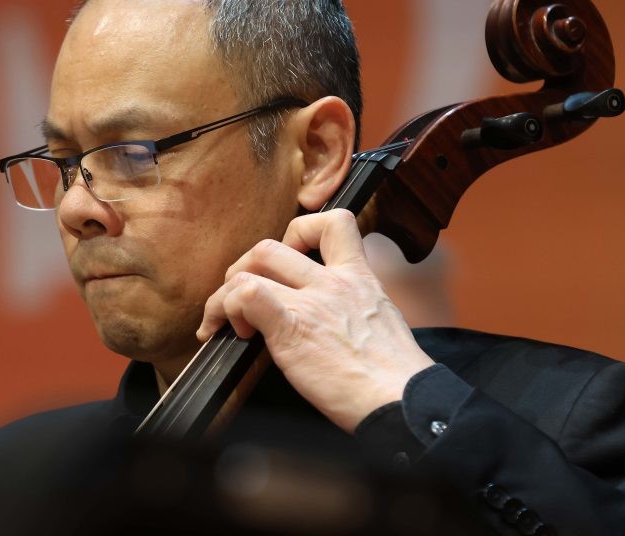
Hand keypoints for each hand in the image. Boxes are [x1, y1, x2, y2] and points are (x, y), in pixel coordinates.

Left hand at [196, 209, 434, 432]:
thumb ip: (350, 306)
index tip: (286, 257)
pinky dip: (226, 310)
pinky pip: (246, 296)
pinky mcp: (292, 329)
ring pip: (248, 269)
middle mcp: (333, 282)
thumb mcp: (380, 321)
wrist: (400, 402)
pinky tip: (237, 334)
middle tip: (242, 298)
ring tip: (229, 322)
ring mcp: (311, 303)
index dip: (297, 231)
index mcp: (359, 276)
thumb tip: (323, 317)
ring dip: (225, 296)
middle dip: (243, 270)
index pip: (332, 221)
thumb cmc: (392, 378)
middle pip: (269, 247)